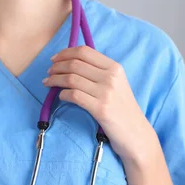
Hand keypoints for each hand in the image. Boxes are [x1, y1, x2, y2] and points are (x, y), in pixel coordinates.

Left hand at [43, 46, 149, 160]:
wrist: (136, 133)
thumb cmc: (122, 109)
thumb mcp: (117, 84)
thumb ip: (99, 72)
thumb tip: (71, 62)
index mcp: (114, 67)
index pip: (85, 52)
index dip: (65, 53)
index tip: (54, 59)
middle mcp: (111, 77)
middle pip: (75, 64)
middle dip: (57, 66)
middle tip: (49, 72)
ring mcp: (106, 93)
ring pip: (71, 79)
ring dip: (55, 79)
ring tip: (47, 83)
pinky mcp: (100, 109)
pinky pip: (74, 96)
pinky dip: (62, 94)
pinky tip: (60, 96)